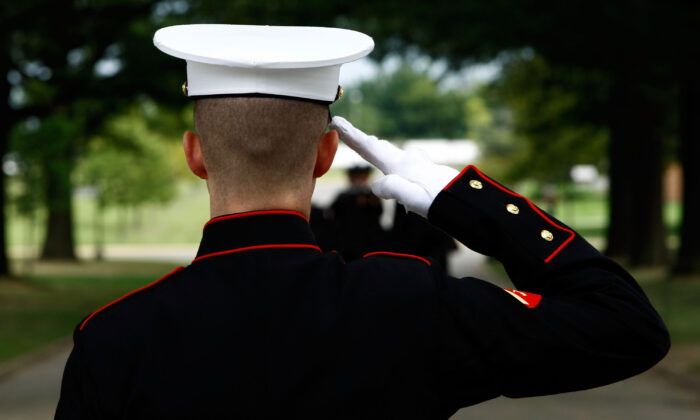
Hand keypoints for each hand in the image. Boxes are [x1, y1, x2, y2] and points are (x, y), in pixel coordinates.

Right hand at [330, 116, 458, 217]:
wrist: (467, 202)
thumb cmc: (440, 202)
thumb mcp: (412, 197)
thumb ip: (392, 188)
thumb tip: (376, 185)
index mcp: (400, 165)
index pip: (370, 148)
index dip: (351, 136)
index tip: (336, 121)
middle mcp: (408, 161)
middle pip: (379, 147)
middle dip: (361, 139)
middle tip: (345, 129)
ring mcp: (418, 165)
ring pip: (393, 154)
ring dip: (378, 148)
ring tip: (370, 144)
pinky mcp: (427, 173)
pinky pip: (403, 162)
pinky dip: (394, 159)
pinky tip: (401, 165)